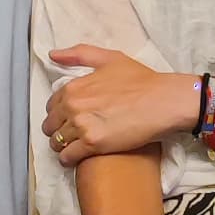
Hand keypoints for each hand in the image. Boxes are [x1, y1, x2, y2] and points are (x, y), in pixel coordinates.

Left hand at [47, 47, 201, 165]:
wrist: (163, 102)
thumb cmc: (142, 80)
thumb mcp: (110, 59)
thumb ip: (79, 55)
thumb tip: (53, 55)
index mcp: (74, 87)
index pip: (51, 106)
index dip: (59, 113)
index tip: (68, 119)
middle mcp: (73, 105)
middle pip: (50, 126)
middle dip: (58, 130)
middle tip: (72, 135)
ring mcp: (81, 125)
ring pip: (56, 142)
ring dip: (62, 146)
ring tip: (74, 147)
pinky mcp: (93, 144)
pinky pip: (68, 156)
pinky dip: (68, 159)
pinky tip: (76, 158)